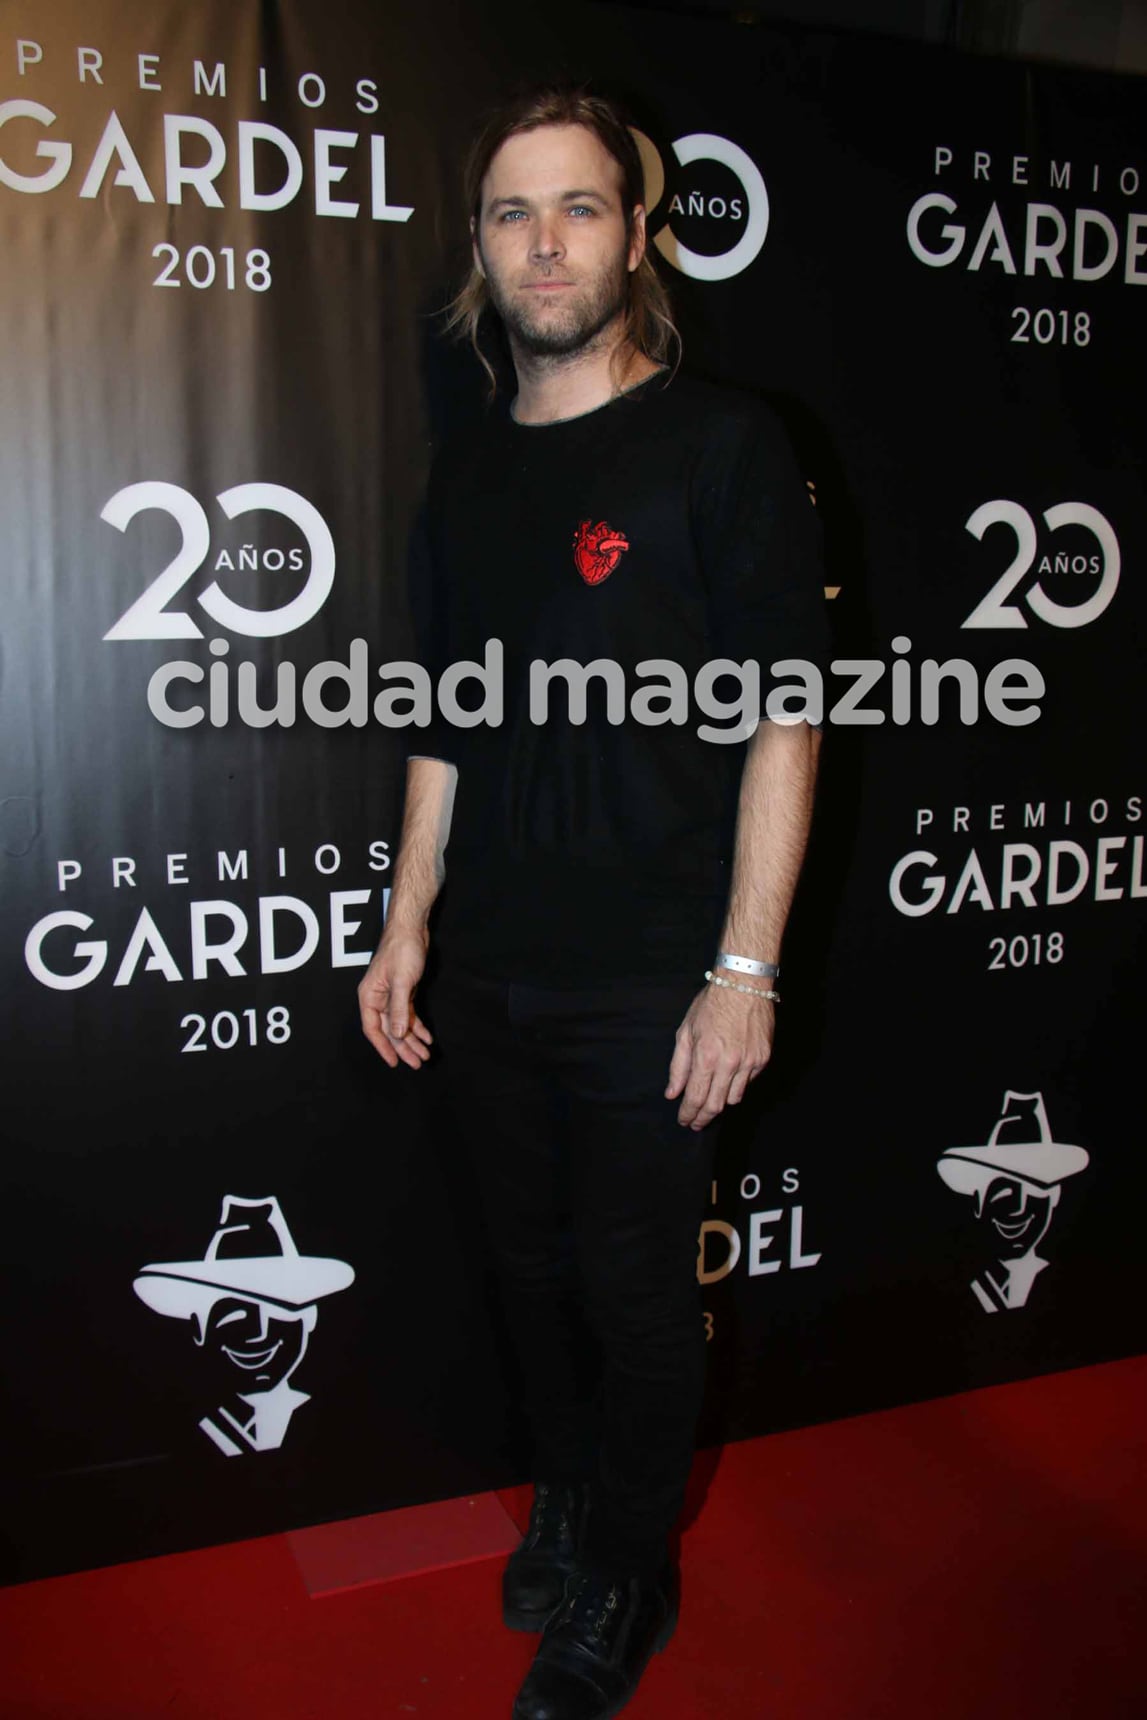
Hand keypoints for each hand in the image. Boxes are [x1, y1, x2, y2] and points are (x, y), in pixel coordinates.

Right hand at [357, 926, 433, 1069]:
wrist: (411, 929)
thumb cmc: (401, 950)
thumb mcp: (402, 982)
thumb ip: (399, 1009)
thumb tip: (396, 1034)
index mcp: (369, 996)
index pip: (372, 1029)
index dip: (383, 1047)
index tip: (394, 1062)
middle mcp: (377, 998)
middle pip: (388, 1030)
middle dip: (403, 1047)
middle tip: (416, 1062)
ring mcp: (390, 996)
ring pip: (399, 1024)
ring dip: (412, 1040)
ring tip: (424, 1054)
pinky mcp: (403, 992)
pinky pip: (408, 1014)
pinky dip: (417, 1026)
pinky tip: (427, 1037)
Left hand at [665, 982, 773, 1129]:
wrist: (744, 985)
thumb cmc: (711, 1005)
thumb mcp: (686, 1032)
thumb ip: (678, 1066)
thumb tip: (672, 1093)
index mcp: (706, 1056)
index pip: (695, 1097)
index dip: (688, 1114)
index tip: (684, 1121)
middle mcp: (729, 1063)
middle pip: (715, 1105)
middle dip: (703, 1118)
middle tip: (695, 1123)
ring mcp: (749, 1062)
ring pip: (734, 1098)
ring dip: (720, 1103)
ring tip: (710, 1102)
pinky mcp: (763, 1058)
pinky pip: (748, 1082)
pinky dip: (737, 1084)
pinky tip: (729, 1078)